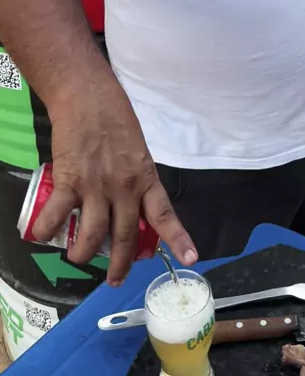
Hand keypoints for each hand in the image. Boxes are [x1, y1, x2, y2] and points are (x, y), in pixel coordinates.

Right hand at [32, 85, 196, 285]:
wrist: (88, 96)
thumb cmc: (114, 117)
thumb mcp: (137, 149)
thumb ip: (135, 177)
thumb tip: (128, 202)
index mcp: (145, 178)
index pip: (164, 214)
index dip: (178, 239)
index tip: (190, 259)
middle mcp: (124, 187)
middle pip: (125, 237)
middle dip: (121, 265)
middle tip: (116, 280)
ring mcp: (96, 186)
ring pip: (92, 236)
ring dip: (84, 254)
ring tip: (79, 256)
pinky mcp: (69, 181)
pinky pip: (57, 216)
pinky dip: (47, 229)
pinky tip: (42, 235)